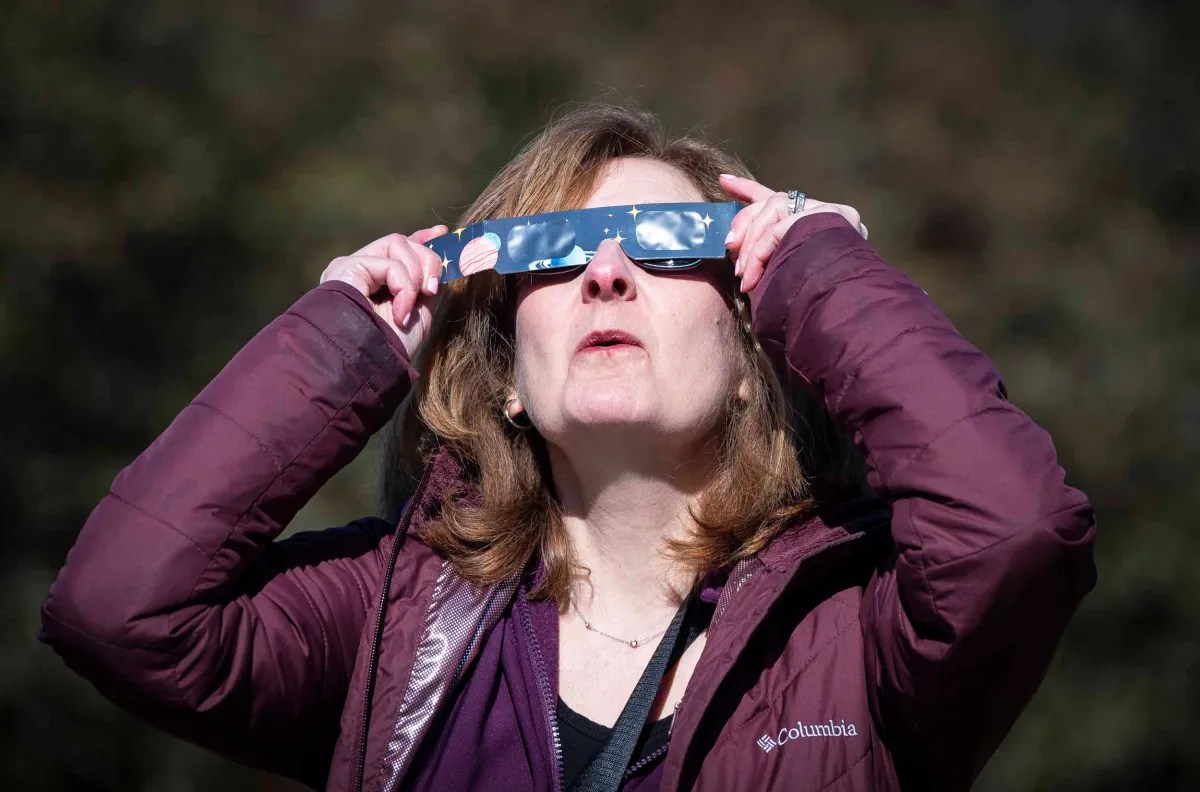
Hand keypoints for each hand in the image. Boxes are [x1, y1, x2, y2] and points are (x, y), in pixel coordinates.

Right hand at [319, 225, 447, 357]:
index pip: (398, 249)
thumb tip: (439, 260)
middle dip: (427, 260)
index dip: (421, 239)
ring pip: (397, 243)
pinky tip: (400, 311)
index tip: (443, 234)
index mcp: (373, 281)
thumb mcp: (418, 311)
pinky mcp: (346, 267)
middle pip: (402, 242)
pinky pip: (390, 262)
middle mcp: (360, 270)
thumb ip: (424, 284)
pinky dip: (404, 286)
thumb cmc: (391, 347)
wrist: (370, 366)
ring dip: (415, 275)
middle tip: (431, 291)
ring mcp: (351, 266)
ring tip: (410, 306)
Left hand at [719, 175, 868, 292]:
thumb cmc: (804, 305)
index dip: (748, 188)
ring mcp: (830, 214)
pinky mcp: (829, 218)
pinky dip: (761, 251)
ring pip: (776, 208)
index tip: (724, 181)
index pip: (778, 197)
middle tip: (728, 246)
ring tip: (743, 274)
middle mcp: (827, 214)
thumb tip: (732, 242)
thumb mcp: (776, 276)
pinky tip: (753, 274)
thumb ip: (760, 253)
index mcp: (816, 224)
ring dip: (752, 242)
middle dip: (745, 221)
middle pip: (775, 200)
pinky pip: (782, 227)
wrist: (837, 312)